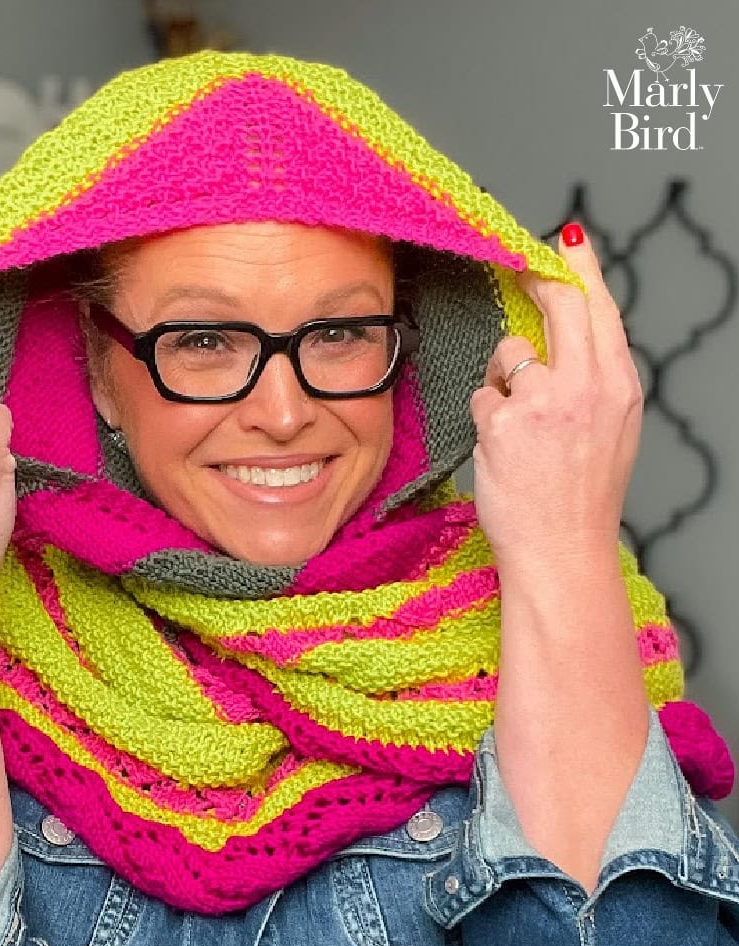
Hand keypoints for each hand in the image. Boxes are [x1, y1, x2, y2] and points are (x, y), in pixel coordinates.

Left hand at [469, 225, 642, 575]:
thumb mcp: (611, 427)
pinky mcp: (502, 423)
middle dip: (534, 280)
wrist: (562, 550)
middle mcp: (585, 386)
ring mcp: (542, 402)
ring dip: (502, 380)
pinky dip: (485, 416)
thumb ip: (592, 379)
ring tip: (518, 427)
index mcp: (617, 386)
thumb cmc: (581, 494)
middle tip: (518, 268)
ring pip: (507, 355)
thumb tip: (564, 337)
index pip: (599, 307)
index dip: (578, 267)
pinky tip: (501, 448)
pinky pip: (481, 396)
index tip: (563, 241)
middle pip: (557, 304)